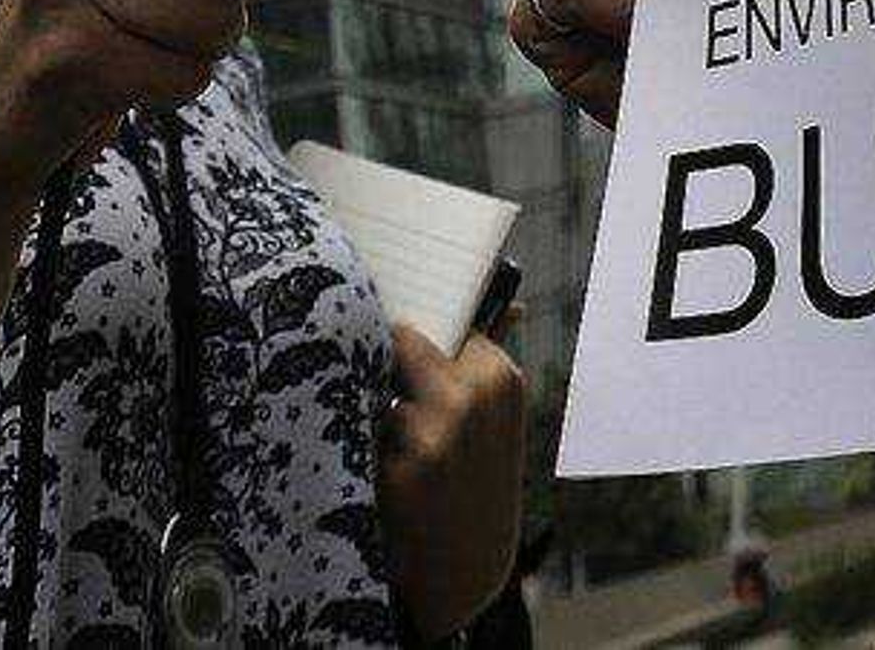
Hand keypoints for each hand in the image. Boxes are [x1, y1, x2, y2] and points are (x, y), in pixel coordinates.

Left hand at [379, 321, 525, 641]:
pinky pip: (362, 425)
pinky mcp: (401, 465)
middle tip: (392, 401)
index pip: (445, 323)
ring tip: (393, 445)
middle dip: (389, 367)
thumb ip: (489, 360)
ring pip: (377, 383)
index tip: (401, 342)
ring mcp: (437, 430)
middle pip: (402, 342)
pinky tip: (386, 471)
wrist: (465, 571)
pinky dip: (364, 440)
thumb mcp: (496, 423)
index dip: (420, 337)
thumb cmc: (475, 485)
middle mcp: (473, 395)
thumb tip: (513, 304)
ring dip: (373, 405)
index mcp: (501, 379)